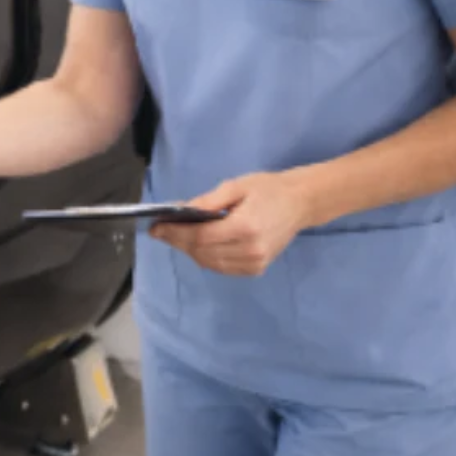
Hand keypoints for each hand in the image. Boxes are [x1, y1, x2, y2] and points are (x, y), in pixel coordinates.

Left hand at [151, 172, 323, 276]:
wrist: (300, 203)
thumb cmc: (267, 189)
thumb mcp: (235, 186)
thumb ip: (208, 201)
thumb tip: (179, 211)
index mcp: (245, 227)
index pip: (200, 237)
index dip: (175, 233)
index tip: (155, 227)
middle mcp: (250, 250)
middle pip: (202, 252)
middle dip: (177, 242)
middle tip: (161, 231)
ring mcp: (255, 263)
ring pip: (210, 263)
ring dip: (190, 251)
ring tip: (175, 237)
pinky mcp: (257, 269)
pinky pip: (222, 268)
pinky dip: (206, 258)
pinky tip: (197, 246)